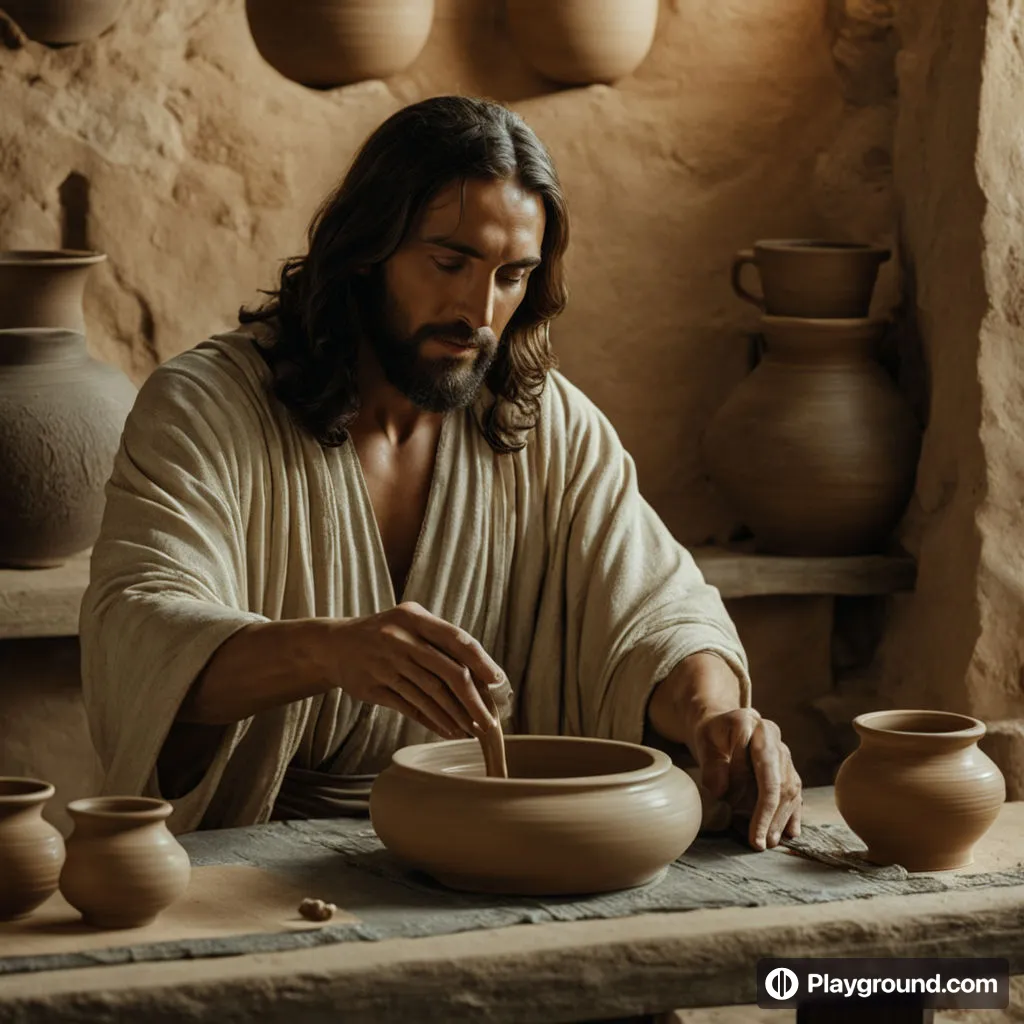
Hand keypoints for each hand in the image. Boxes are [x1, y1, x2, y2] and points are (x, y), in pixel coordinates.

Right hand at [328, 601, 509, 738]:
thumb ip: (440, 641)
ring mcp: (385, 664)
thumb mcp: (409, 623)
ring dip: (455, 716)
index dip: (480, 661)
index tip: (498, 680)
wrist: (334, 645)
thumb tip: (482, 673)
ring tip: (472, 730)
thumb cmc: (385, 634)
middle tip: (489, 721)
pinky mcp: (373, 687)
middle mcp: (399, 638)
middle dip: (473, 700)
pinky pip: (409, 707)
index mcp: (414, 617)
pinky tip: (447, 730)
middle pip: (447, 672)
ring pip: (430, 694)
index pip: (456, 639)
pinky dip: (432, 720)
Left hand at [692, 708, 801, 850]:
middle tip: (758, 840)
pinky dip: (793, 814)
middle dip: (768, 812)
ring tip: (769, 842)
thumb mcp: (703, 743)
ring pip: (790, 789)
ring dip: (780, 819)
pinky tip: (791, 832)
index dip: (745, 782)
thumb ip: (710, 765)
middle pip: (777, 778)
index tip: (729, 803)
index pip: (755, 757)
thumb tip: (721, 791)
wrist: (723, 727)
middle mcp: (772, 737)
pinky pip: (795, 793)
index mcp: (751, 723)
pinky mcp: (789, 769)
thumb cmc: (712, 736)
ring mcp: (784, 753)